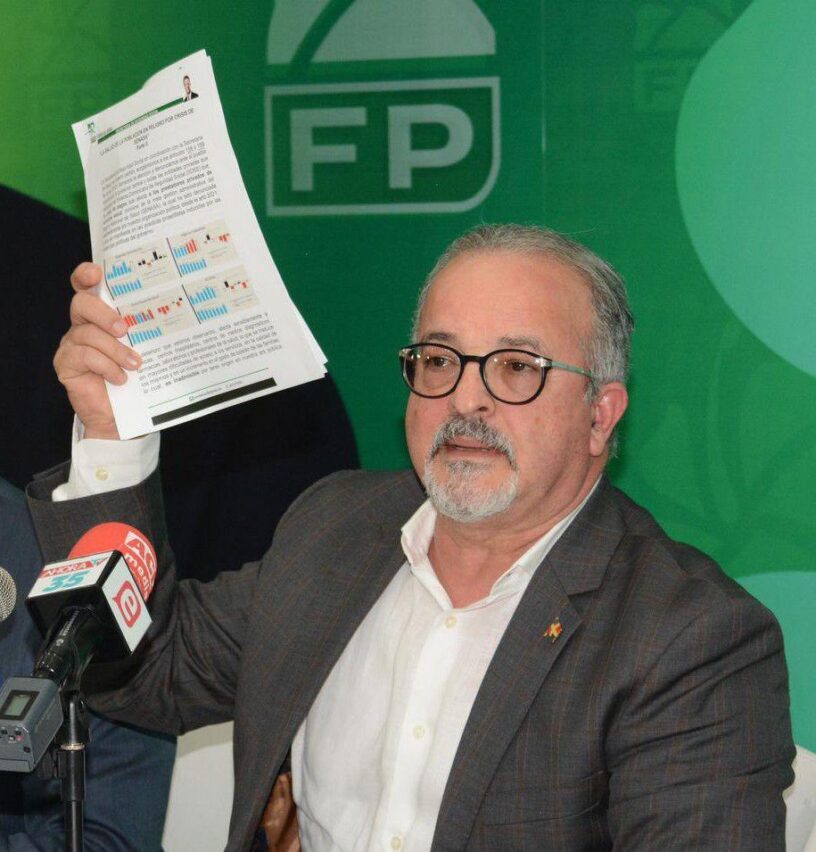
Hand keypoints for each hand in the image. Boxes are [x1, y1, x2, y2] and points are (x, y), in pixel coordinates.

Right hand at [53, 262, 141, 439]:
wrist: (121, 415)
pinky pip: (84, 356)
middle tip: (125, 329)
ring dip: (115, 349)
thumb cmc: (135, 378)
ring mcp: (71, 344)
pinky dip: (106, 366)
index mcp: (100, 316)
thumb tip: (166, 314)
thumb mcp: (143, 349)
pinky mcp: (65, 364)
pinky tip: (121, 378)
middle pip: (81, 304)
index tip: (97, 273)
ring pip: (88, 334)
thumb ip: (143, 330)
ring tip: (135, 364)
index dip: (86, 275)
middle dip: (104, 314)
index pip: (86, 287)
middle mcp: (82, 325)